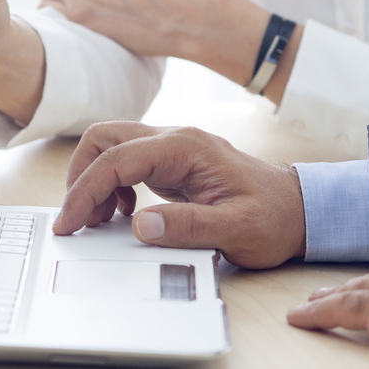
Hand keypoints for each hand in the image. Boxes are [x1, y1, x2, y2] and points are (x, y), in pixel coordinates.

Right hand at [53, 122, 305, 268]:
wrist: (300, 210)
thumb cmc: (274, 218)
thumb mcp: (237, 230)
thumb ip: (189, 226)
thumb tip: (140, 225)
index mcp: (187, 148)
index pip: (117, 159)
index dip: (85, 190)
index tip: (68, 223)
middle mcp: (176, 139)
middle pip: (105, 138)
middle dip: (80, 176)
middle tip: (75, 220)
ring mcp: (173, 149)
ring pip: (112, 146)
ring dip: (93, 179)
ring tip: (96, 221)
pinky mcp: (172, 163)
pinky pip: (127, 162)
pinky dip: (111, 185)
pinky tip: (122, 213)